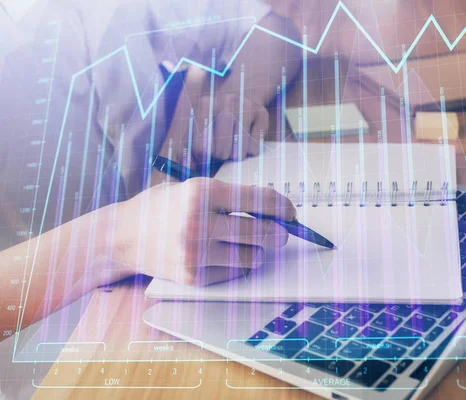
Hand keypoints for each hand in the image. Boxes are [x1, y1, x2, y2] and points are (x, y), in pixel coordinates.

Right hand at [114, 178, 294, 285]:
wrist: (121, 236)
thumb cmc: (161, 208)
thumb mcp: (192, 188)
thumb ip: (230, 198)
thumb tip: (274, 211)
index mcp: (202, 191)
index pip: (260, 199)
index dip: (283, 206)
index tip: (291, 212)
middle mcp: (199, 222)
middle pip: (264, 232)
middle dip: (279, 232)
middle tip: (280, 232)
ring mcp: (195, 253)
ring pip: (253, 256)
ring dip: (257, 250)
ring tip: (244, 243)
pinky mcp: (193, 277)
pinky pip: (235, 273)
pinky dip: (237, 265)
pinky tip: (222, 255)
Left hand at [163, 65, 267, 165]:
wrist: (244, 93)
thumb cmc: (217, 118)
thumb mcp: (196, 125)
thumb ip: (184, 145)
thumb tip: (183, 162)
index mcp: (204, 104)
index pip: (201, 148)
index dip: (205, 156)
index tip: (207, 152)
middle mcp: (225, 101)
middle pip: (221, 152)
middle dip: (222, 156)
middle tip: (224, 148)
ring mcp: (245, 106)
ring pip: (239, 151)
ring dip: (237, 154)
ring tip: (235, 144)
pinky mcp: (261, 114)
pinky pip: (254, 147)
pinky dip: (251, 149)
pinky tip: (248, 137)